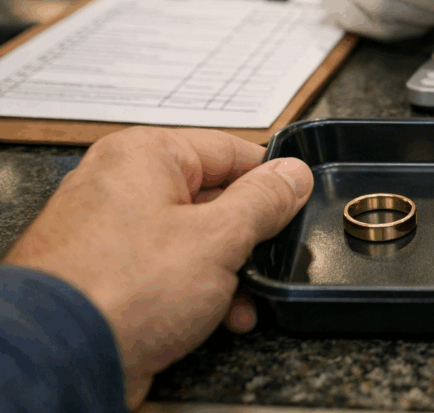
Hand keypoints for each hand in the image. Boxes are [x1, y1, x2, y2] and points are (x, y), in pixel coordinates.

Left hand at [2, 127, 312, 409]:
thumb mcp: (219, 238)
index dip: (271, 177)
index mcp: (144, 156)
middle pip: (212, 198)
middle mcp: (121, 186)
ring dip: (230, 273)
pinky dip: (200, 291)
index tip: (299, 199)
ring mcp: (111, 232)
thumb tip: (292, 174)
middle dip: (249, 237)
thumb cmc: (120, 291)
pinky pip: (169, 271)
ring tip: (247, 300)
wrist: (59, 360)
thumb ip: (264, 200)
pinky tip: (222, 318)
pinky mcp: (109, 275)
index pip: (230, 149)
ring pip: (194, 240)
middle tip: (272, 257)